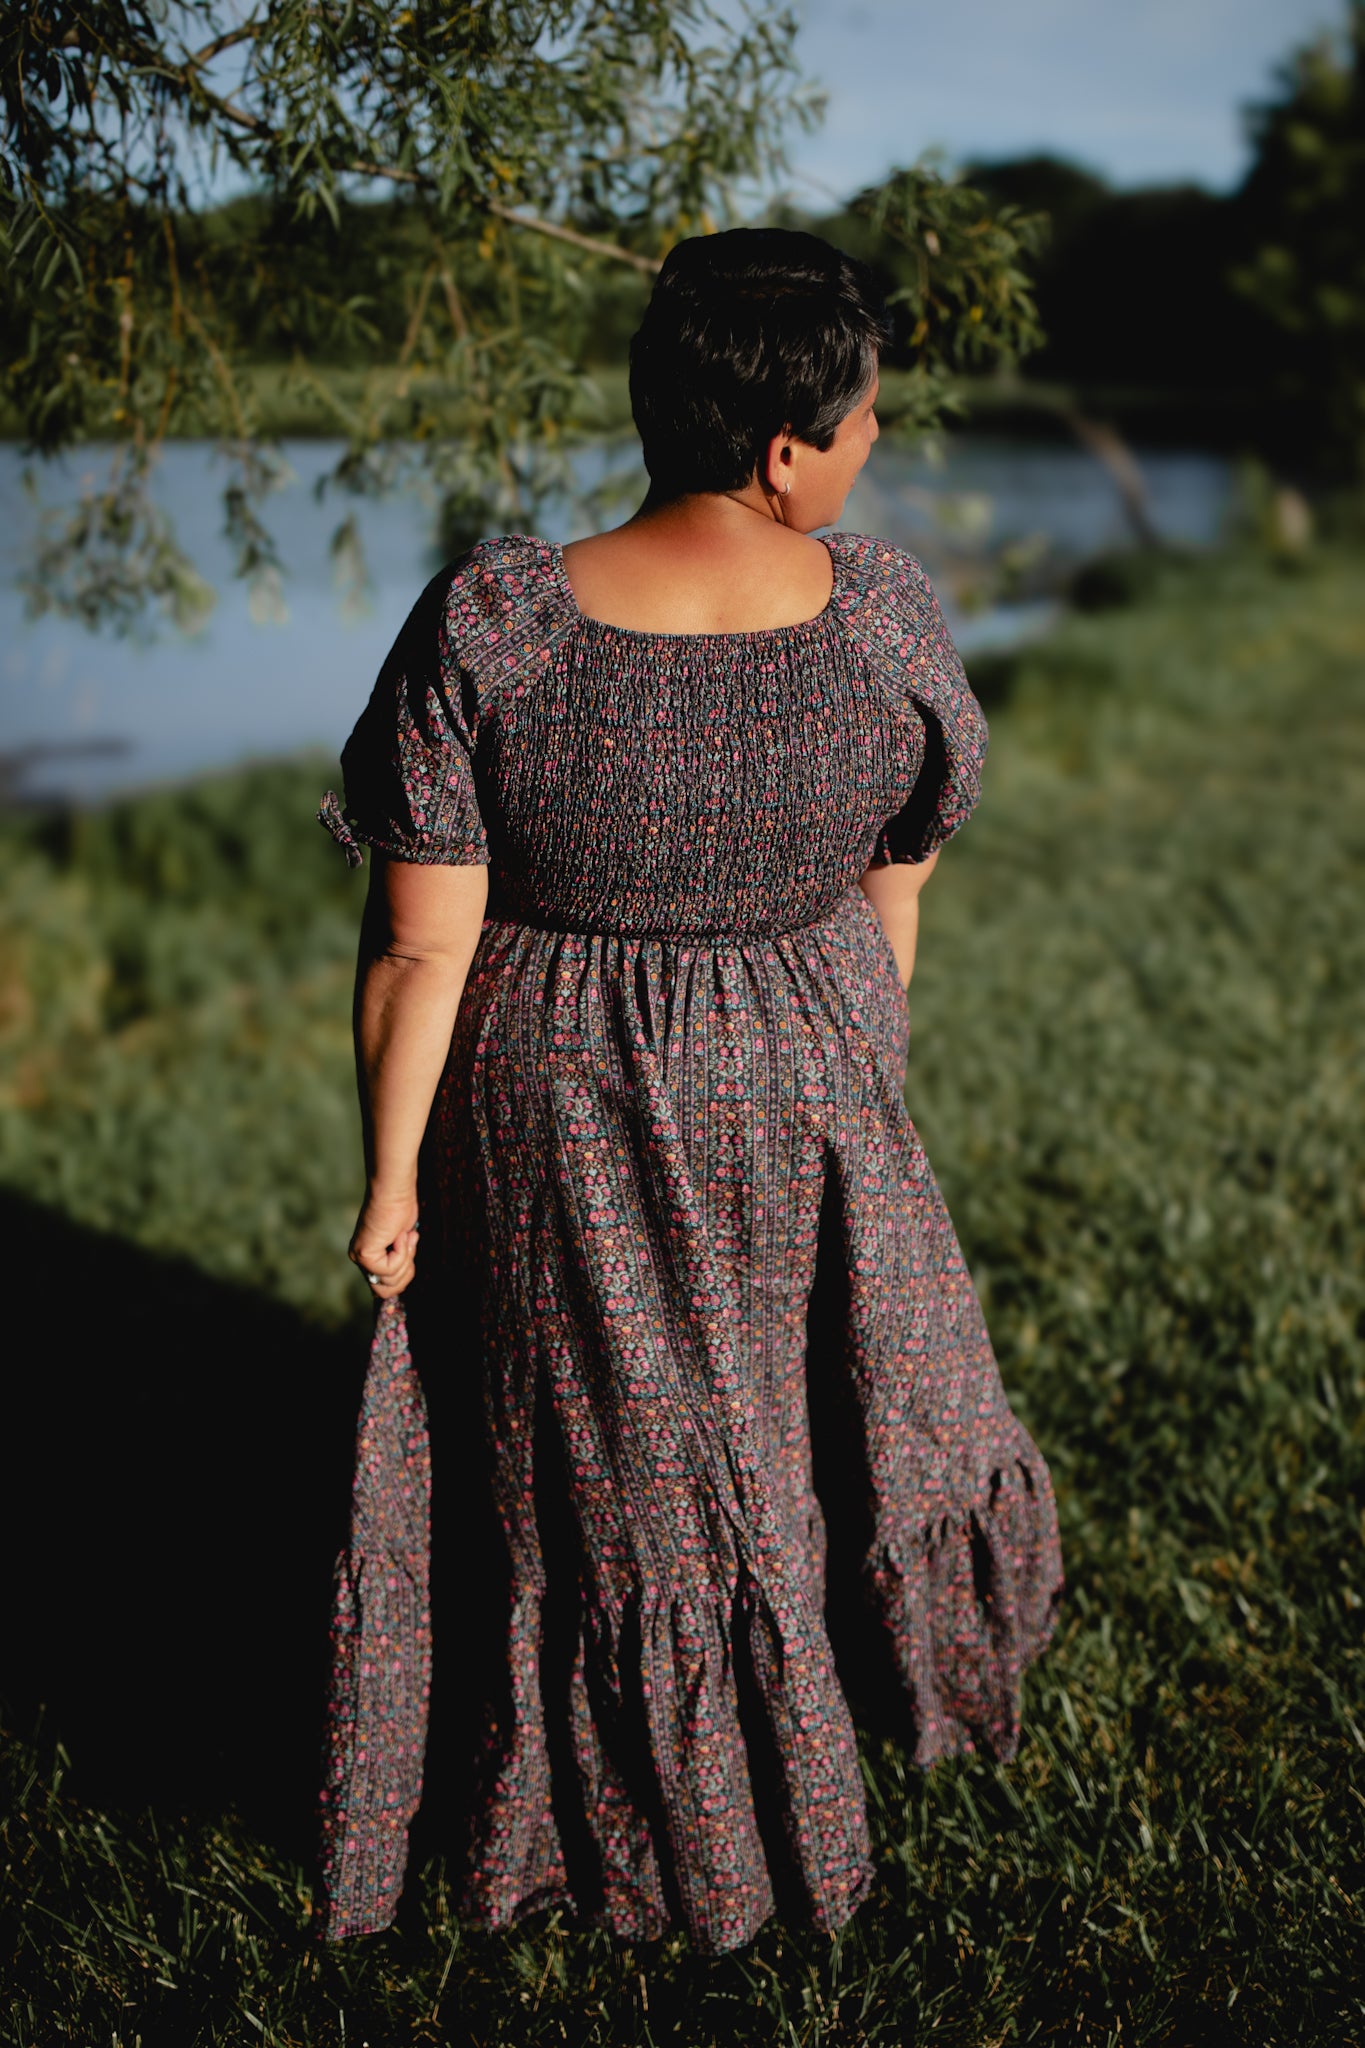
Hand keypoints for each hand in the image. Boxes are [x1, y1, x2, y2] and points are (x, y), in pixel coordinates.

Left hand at [349, 1184, 418, 1300]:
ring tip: (402, 1237)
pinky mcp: (364, 1255)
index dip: (404, 1273)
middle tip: (407, 1243)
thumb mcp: (403, 1244)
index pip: (385, 1289)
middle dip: (406, 1270)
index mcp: (369, 1259)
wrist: (395, 1192)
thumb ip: (399, 1262)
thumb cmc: (401, 1210)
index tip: (408, 1245)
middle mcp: (361, 1261)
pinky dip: (402, 1252)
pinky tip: (398, 1235)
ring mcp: (360, 1259)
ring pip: (391, 1282)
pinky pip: (390, 1269)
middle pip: (388, 1291)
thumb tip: (401, 1284)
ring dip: (405, 1259)